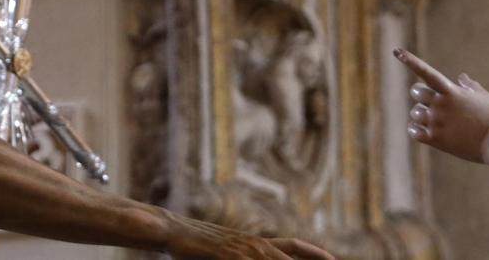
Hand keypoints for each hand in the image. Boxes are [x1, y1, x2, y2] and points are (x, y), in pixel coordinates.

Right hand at [166, 215, 335, 259]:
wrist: (173, 230)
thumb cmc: (195, 245)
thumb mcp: (225, 251)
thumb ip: (240, 254)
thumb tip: (250, 254)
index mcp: (255, 242)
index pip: (293, 245)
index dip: (315, 253)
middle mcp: (254, 244)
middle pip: (290, 257)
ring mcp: (242, 250)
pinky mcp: (229, 255)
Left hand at [393, 48, 488, 163]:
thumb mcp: (484, 97)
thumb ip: (470, 86)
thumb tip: (461, 77)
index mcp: (451, 91)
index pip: (426, 72)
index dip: (410, 61)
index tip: (396, 51)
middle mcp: (440, 104)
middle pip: (416, 92)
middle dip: (422, 95)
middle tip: (433, 102)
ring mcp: (437, 122)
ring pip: (415, 113)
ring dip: (422, 115)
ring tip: (440, 122)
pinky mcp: (436, 139)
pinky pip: (414, 131)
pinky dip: (416, 130)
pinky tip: (425, 132)